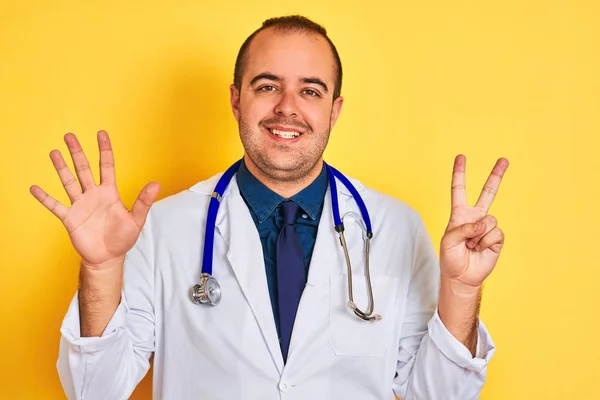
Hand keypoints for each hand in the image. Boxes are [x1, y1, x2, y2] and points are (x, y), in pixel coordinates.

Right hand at [30, 131, 159, 267]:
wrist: (108, 257)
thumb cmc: (123, 238)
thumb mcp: (136, 219)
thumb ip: (143, 201)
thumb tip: (156, 184)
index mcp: (109, 193)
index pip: (107, 166)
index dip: (104, 150)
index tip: (101, 134)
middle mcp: (93, 195)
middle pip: (83, 169)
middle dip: (77, 153)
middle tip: (69, 135)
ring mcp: (80, 205)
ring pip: (69, 182)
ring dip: (61, 168)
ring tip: (54, 153)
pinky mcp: (70, 218)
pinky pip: (55, 206)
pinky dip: (45, 198)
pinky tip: (34, 188)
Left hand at [439, 155, 508, 289]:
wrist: (462, 276)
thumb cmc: (451, 258)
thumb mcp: (449, 240)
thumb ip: (464, 228)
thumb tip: (484, 224)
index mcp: (459, 214)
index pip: (459, 190)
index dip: (459, 174)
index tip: (461, 157)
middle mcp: (475, 217)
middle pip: (487, 193)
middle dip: (496, 176)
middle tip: (504, 160)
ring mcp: (486, 227)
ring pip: (488, 220)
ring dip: (477, 235)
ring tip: (471, 245)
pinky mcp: (496, 238)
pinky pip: (495, 233)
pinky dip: (485, 242)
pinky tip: (479, 249)